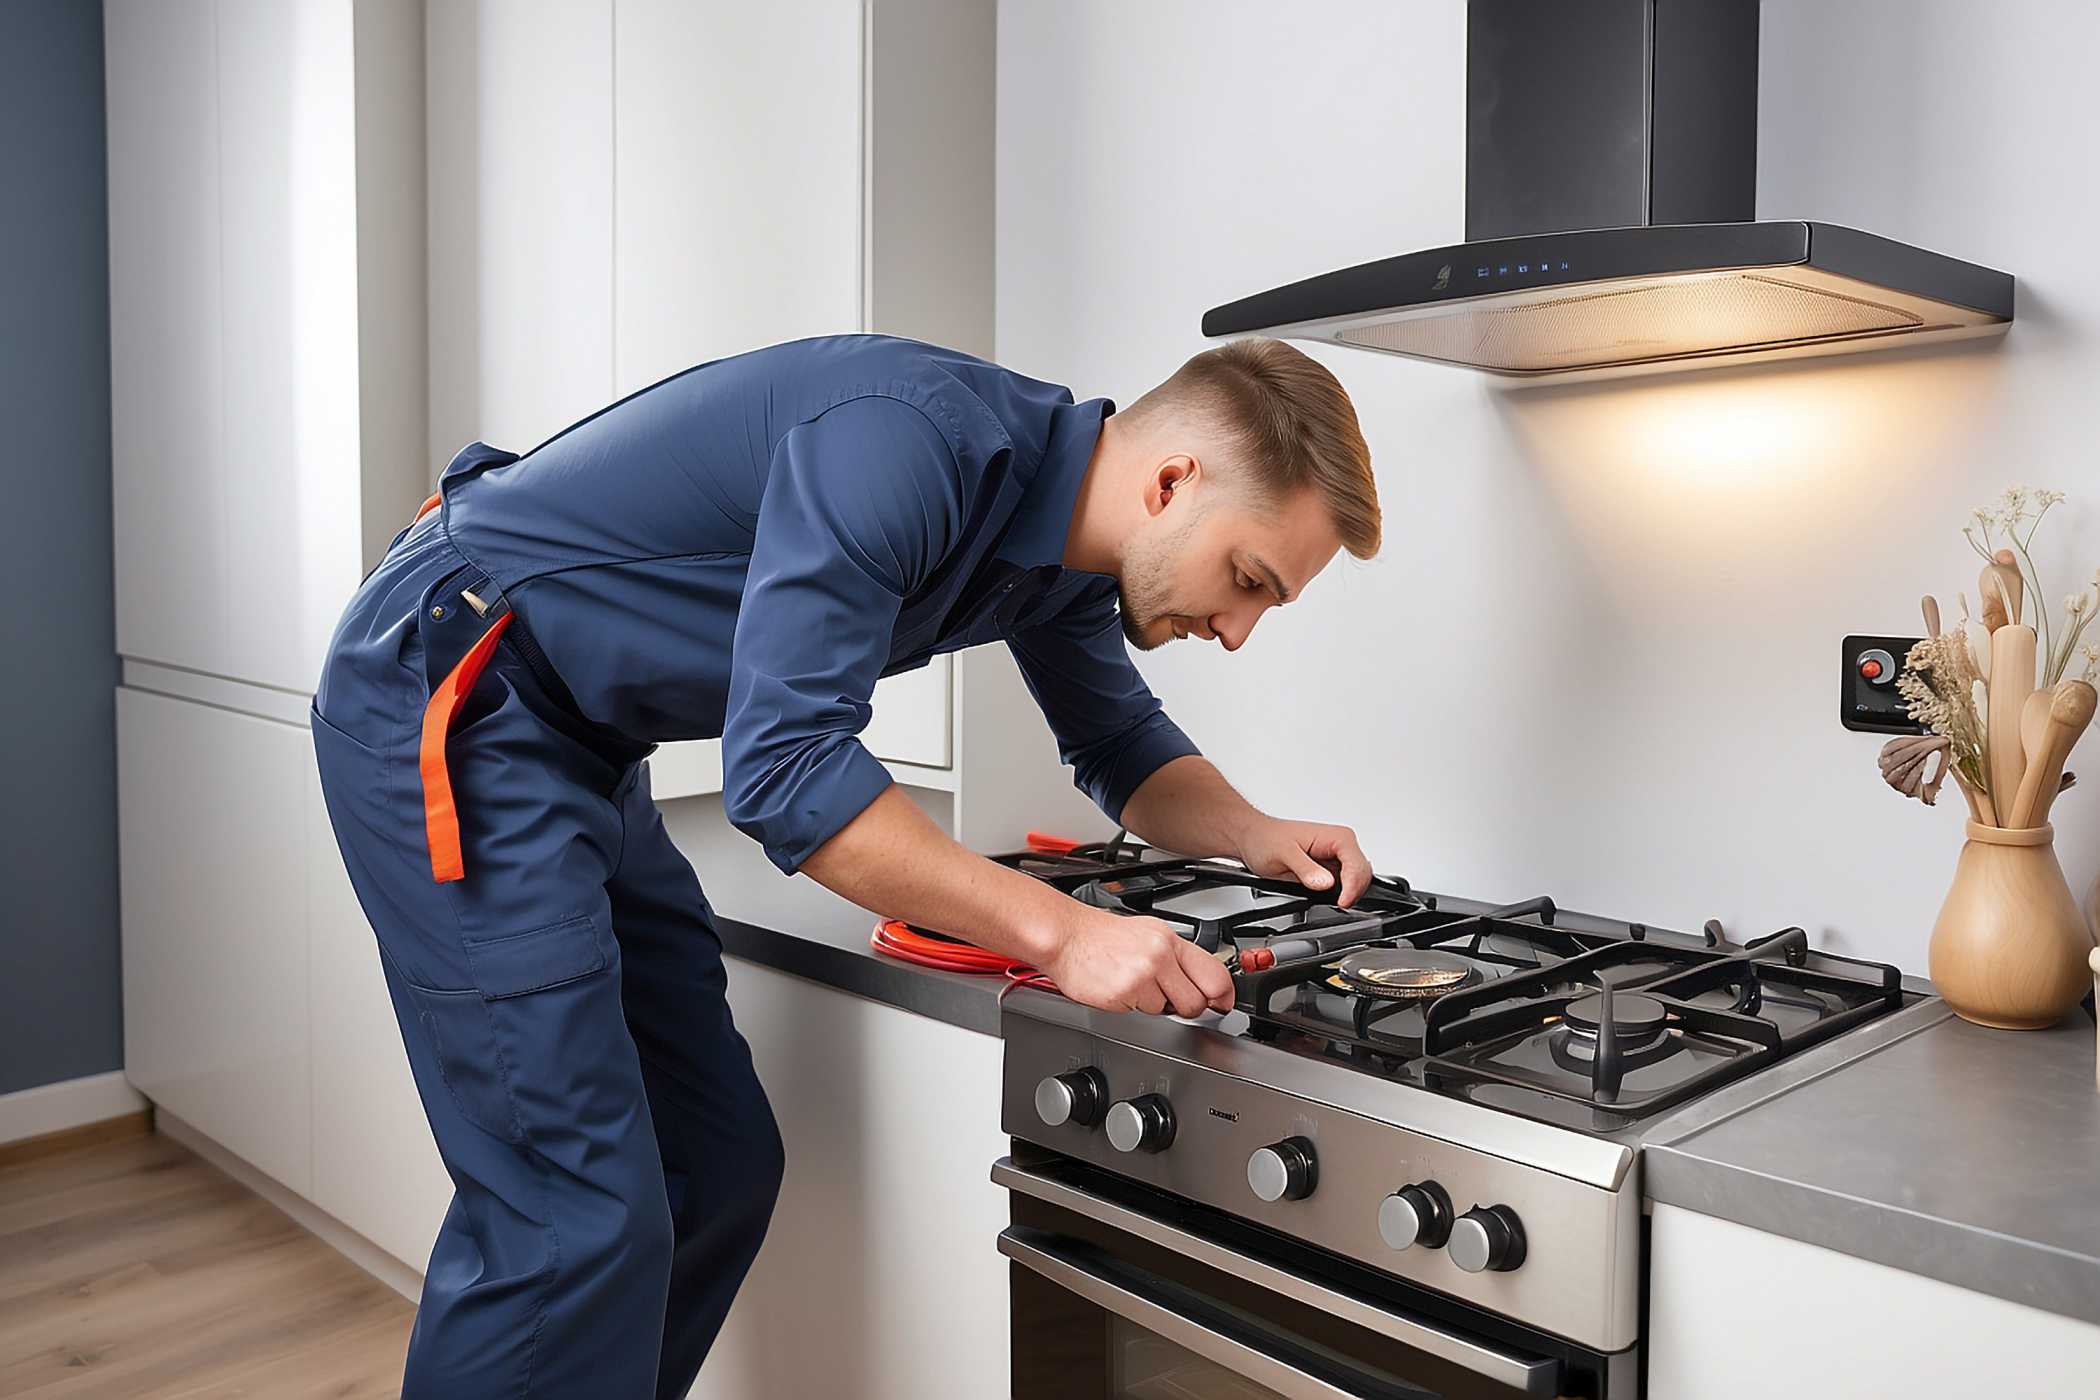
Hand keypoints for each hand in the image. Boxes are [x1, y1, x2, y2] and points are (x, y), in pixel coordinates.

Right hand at [1036, 908, 1235, 1017]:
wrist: (1066, 937)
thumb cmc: (1102, 936)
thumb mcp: (1149, 934)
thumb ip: (1178, 957)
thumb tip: (1204, 983)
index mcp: (1169, 941)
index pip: (1215, 975)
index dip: (1223, 996)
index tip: (1222, 1004)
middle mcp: (1159, 956)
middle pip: (1195, 1002)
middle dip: (1184, 1006)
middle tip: (1165, 995)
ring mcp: (1141, 976)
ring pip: (1166, 1010)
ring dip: (1152, 1004)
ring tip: (1133, 983)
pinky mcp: (1122, 995)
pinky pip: (1139, 1014)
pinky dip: (1130, 1006)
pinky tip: (1119, 987)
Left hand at [1234, 818, 1372, 905]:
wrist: (1254, 840)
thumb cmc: (1266, 839)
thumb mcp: (1283, 854)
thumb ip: (1305, 869)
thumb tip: (1326, 882)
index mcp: (1337, 837)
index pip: (1358, 865)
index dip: (1353, 887)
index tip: (1342, 902)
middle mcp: (1341, 845)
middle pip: (1363, 875)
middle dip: (1354, 892)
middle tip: (1338, 906)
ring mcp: (1337, 858)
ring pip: (1357, 882)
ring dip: (1348, 894)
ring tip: (1332, 902)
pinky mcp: (1330, 869)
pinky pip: (1345, 885)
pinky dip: (1341, 895)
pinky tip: (1328, 898)